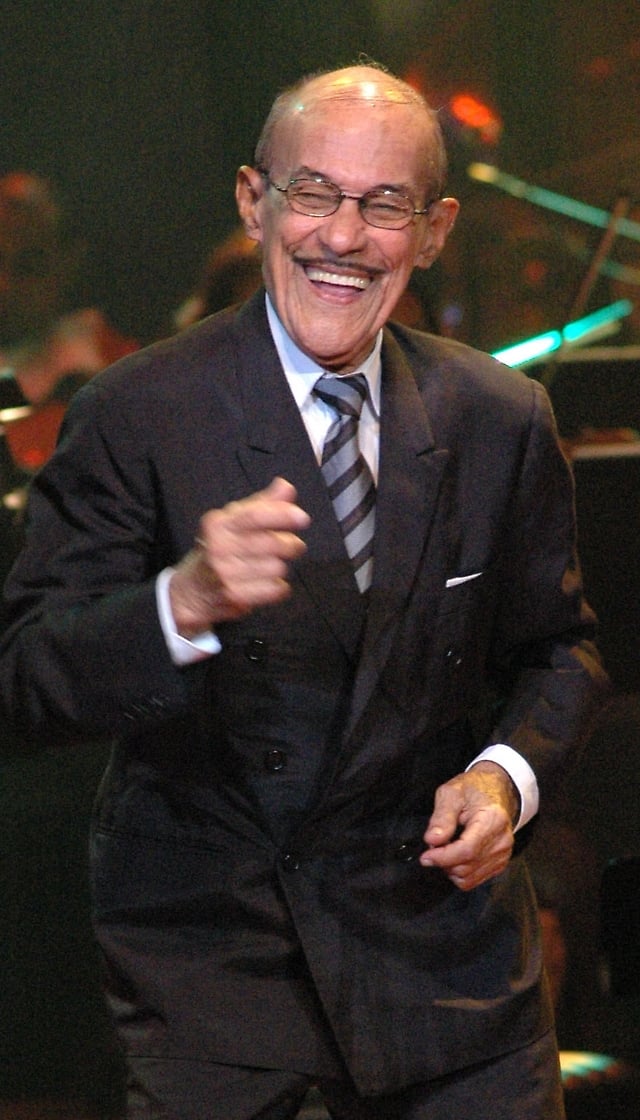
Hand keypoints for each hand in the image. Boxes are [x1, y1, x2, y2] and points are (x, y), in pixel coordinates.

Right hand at [169, 477, 309, 635]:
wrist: (191, 592)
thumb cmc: (218, 550)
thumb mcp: (232, 521)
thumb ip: (262, 504)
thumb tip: (286, 487)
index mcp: (219, 524)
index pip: (255, 515)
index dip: (282, 515)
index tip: (302, 518)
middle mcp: (219, 547)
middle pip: (272, 543)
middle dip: (290, 544)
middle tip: (290, 545)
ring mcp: (226, 573)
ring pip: (277, 567)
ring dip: (280, 566)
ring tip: (267, 566)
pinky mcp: (235, 596)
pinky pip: (275, 589)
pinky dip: (277, 587)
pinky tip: (265, 583)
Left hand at [419, 762, 518, 890]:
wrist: (495, 790)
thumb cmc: (473, 789)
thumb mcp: (451, 793)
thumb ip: (441, 817)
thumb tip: (432, 840)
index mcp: (492, 820)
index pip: (467, 850)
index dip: (443, 857)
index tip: (426, 856)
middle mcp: (502, 840)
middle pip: (466, 867)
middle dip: (443, 861)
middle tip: (434, 845)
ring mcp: (503, 854)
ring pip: (469, 877)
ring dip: (450, 868)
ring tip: (445, 847)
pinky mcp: (500, 863)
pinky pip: (474, 879)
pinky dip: (460, 872)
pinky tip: (455, 855)